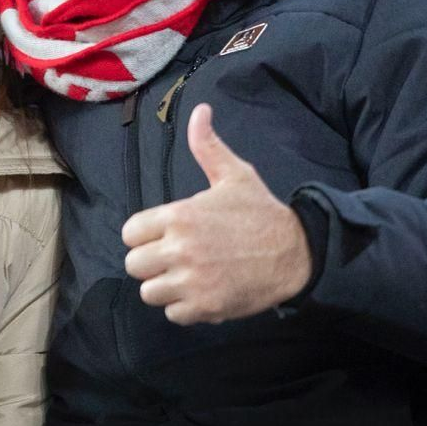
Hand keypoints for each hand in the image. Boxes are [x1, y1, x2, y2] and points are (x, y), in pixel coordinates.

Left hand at [121, 103, 311, 323]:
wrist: (296, 252)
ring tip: (185, 276)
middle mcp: (180, 249)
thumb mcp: (234, 174)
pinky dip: (184, 307)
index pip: (130, 233)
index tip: (161, 235)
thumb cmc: (261, 212)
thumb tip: (200, 111)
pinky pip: (173, 314)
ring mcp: (192, 281)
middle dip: (150, 262)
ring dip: (164, 286)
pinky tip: (201, 292)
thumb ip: (207, 146)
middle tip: (173, 258)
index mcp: (179, 216)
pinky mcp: (205, 306)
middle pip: (134, 265)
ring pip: (149, 292)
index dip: (143, 235)